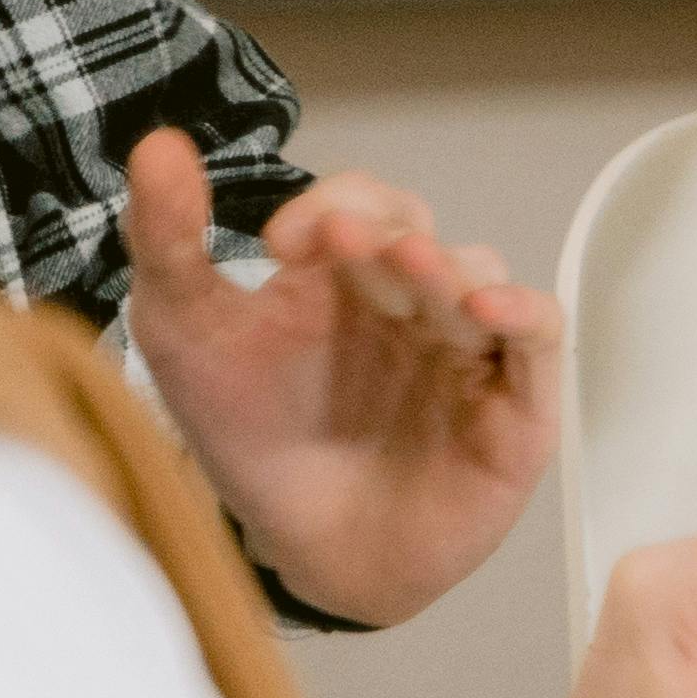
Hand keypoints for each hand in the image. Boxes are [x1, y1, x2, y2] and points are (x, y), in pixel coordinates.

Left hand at [123, 127, 560, 628]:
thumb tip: (158, 142)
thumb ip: (169, 243)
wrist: (307, 555)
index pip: (359, 205)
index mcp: (344, 274)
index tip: (280, 243)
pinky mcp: (515, 399)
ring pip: (477, 276)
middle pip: (417, 236)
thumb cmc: (254, 442)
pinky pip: (539, 336)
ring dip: (445, 270)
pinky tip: (487, 310)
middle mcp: (412, 298)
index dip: (332, 207)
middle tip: (343, 240)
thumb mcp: (188, 337)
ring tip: (411, 273)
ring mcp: (467, 345)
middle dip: (382, 234)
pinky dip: (522, 312)